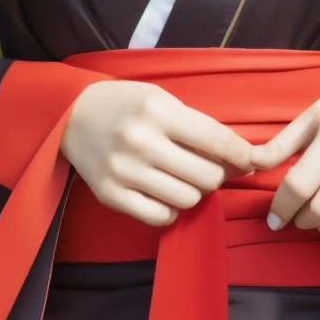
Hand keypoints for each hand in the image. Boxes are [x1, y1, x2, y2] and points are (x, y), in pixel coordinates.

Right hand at [60, 80, 253, 227]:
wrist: (71, 114)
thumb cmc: (127, 106)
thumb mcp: (164, 102)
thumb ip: (202, 129)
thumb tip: (247, 161)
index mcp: (157, 110)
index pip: (217, 140)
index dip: (242, 155)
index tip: (248, 161)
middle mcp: (140, 141)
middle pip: (207, 176)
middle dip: (215, 175)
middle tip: (205, 168)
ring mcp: (123, 171)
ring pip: (188, 200)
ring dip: (193, 192)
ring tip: (182, 179)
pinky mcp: (109, 195)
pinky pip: (160, 217)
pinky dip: (170, 210)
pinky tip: (163, 193)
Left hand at [252, 68, 319, 239]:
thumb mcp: (317, 113)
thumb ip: (284, 141)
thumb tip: (252, 163)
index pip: (300, 183)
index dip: (281, 207)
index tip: (273, 219)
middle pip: (319, 206)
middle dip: (298, 220)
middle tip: (291, 218)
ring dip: (318, 227)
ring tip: (309, 220)